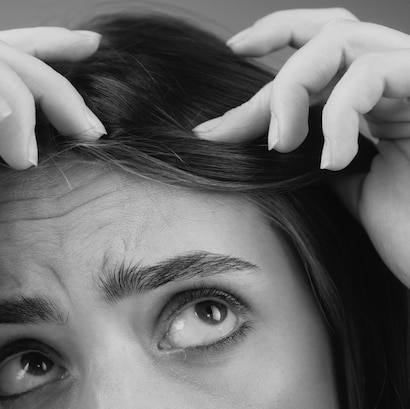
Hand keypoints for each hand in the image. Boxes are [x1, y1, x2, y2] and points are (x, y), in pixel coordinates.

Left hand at [192, 8, 409, 285]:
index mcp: (380, 96)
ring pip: (342, 40)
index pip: (326, 46)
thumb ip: (310, 147)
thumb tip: (257, 134)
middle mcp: (400, 79)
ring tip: (280, 146)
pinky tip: (331, 162)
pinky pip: (371, 74)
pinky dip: (337, 115)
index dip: (277, 38)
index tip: (233, 50)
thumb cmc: (406, 228)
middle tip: (234, 76)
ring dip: (292, 90)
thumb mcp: (343, 182)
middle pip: (333, 28)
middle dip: (275, 41)